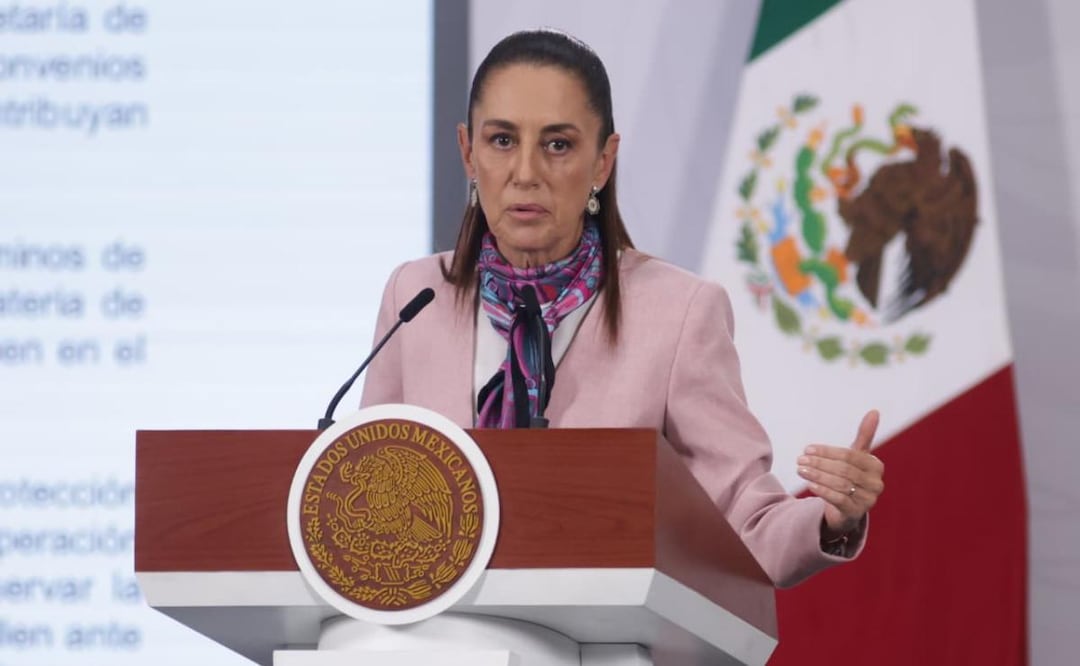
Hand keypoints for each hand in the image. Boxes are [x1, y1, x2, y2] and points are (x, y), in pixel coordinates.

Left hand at [797, 410, 883, 535]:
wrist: (848, 508)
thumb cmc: (852, 476)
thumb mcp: (857, 456)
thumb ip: (865, 435)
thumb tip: (874, 411)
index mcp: (876, 466)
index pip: (850, 455)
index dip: (827, 451)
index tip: (807, 448)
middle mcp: (875, 484)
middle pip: (844, 470)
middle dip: (820, 463)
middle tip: (800, 459)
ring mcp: (868, 500)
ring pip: (841, 484)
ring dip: (818, 476)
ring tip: (800, 470)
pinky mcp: (855, 513)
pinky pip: (838, 500)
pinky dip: (823, 491)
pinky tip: (809, 485)